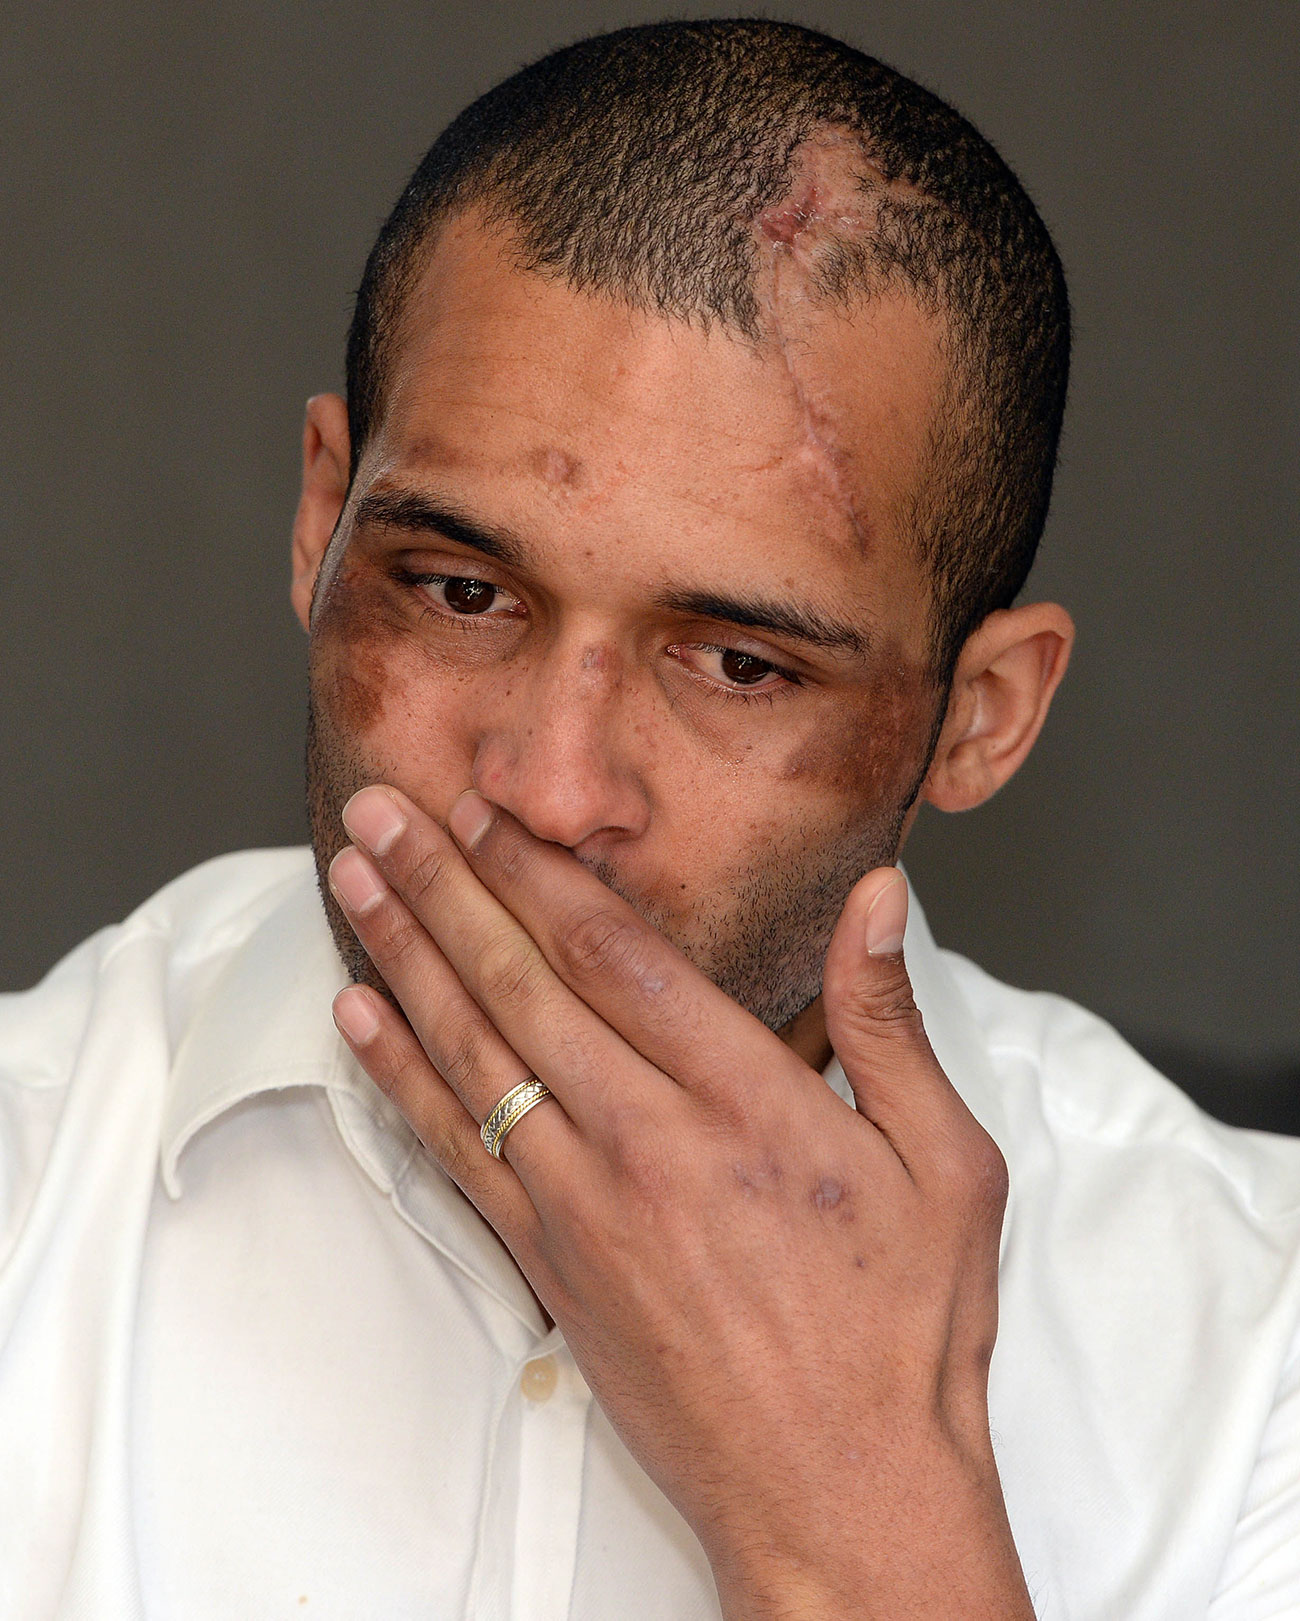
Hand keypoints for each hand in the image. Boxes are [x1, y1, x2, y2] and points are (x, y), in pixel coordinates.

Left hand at [327, 785, 1031, 1619]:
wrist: (841, 1498)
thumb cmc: (903, 1336)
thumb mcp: (949, 1167)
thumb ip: (889, 1021)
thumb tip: (879, 899)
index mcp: (752, 1102)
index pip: (620, 954)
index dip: (540, 872)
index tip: (487, 811)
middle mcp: (653, 1142)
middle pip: (523, 984)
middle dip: (443, 886)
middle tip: (381, 811)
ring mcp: (587, 1207)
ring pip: (475, 1054)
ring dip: (404, 957)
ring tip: (353, 881)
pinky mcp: (552, 1266)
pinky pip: (455, 1153)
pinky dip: (400, 1079)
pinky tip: (361, 1020)